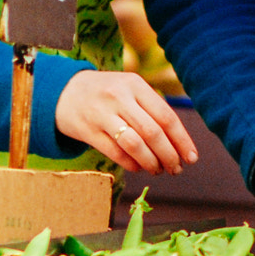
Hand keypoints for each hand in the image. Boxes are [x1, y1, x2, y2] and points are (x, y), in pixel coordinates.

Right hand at [56, 70, 198, 174]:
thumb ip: (150, 108)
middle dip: (169, 154)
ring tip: (159, 170)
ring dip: (151, 162)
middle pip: (152, 132)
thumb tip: (178, 141)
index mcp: (136, 85)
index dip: (181, 140)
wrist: (62, 91)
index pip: (166, 116)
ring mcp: (102, 114)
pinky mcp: (87, 130)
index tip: (191, 157)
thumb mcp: (129, 89)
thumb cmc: (107, 93)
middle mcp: (120, 97)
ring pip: (134, 144)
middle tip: (177, 169)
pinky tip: (139, 168)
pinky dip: (131, 163)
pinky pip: (115, 152)